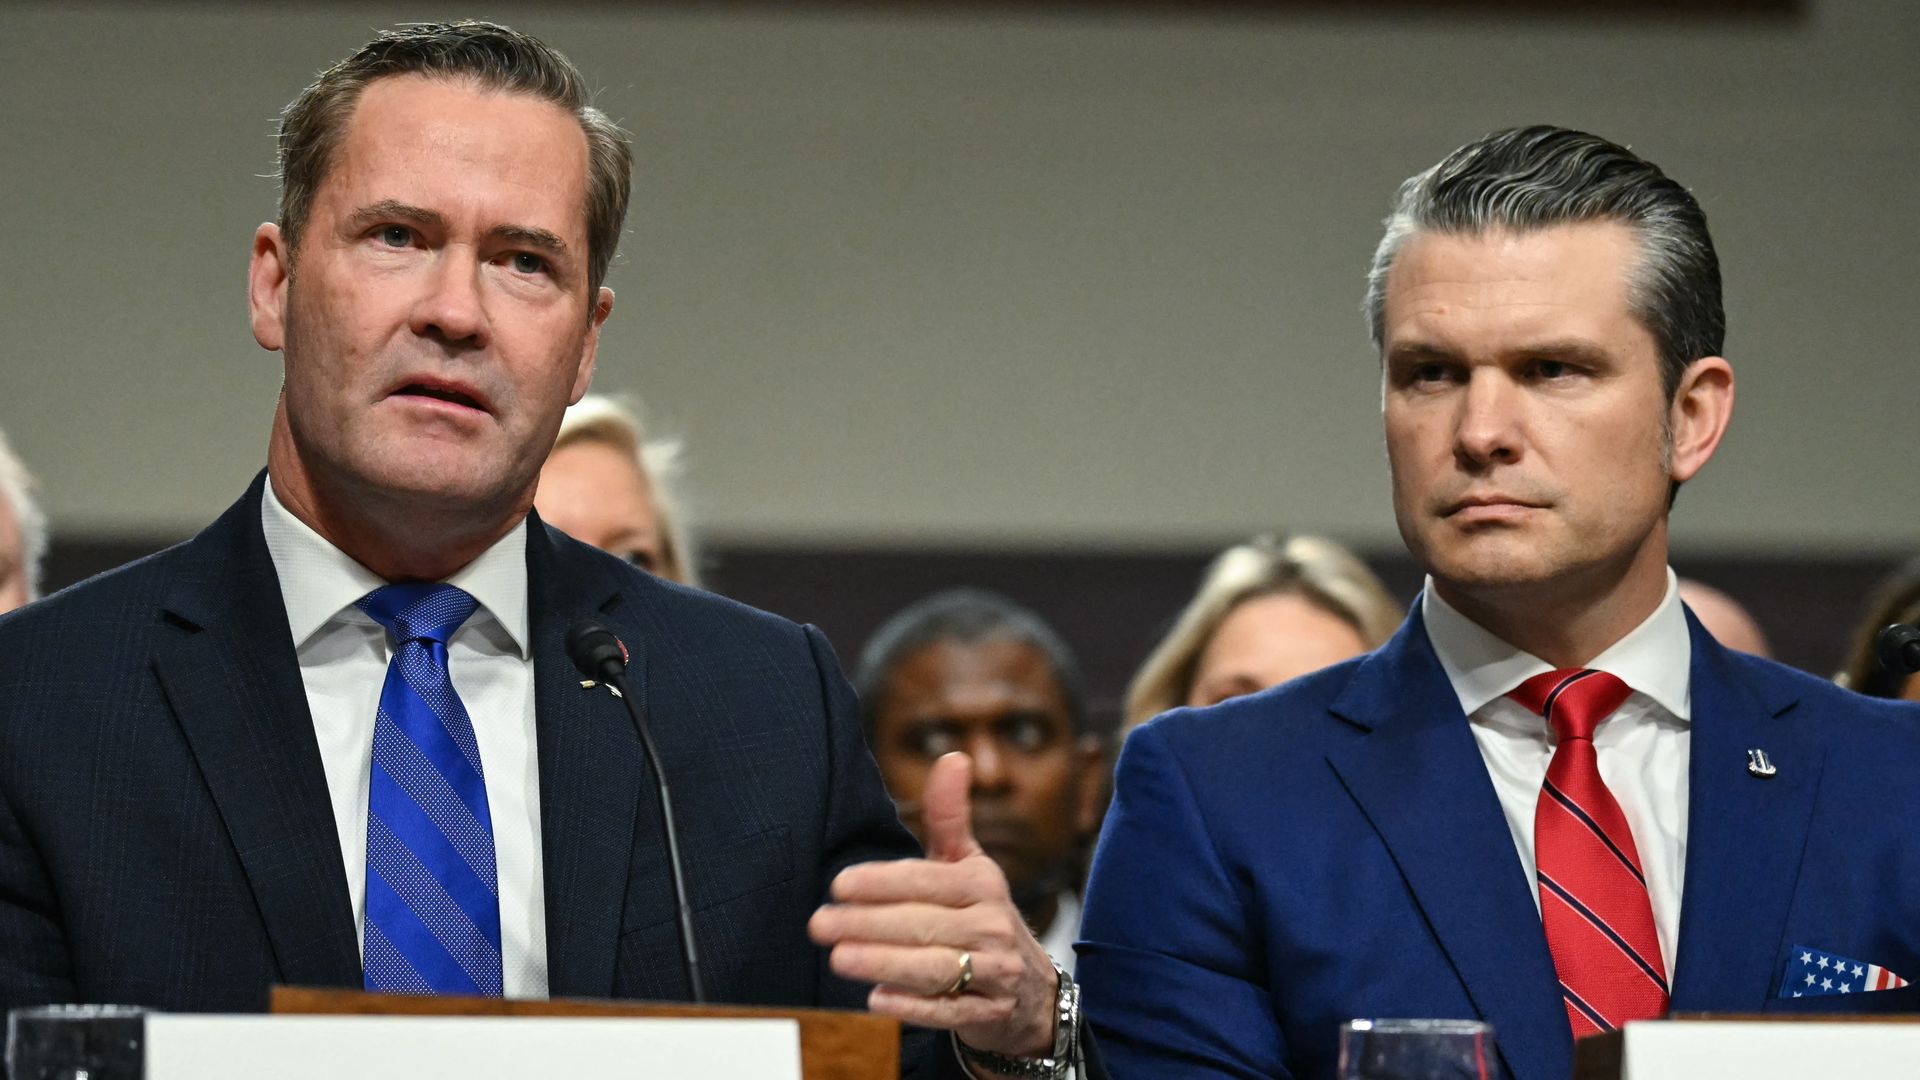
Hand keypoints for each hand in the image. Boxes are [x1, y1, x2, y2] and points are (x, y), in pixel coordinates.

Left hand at [809, 752, 1059, 1056]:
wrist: (1031, 989)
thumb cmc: (981, 915)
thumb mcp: (970, 865)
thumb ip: (950, 815)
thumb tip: (953, 756)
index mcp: (982, 884)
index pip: (927, 881)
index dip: (882, 882)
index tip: (839, 885)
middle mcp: (992, 925)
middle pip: (923, 924)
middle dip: (867, 924)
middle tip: (819, 924)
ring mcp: (995, 971)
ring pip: (935, 967)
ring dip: (883, 963)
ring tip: (838, 958)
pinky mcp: (990, 1013)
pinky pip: (949, 1010)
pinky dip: (913, 1006)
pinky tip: (876, 998)